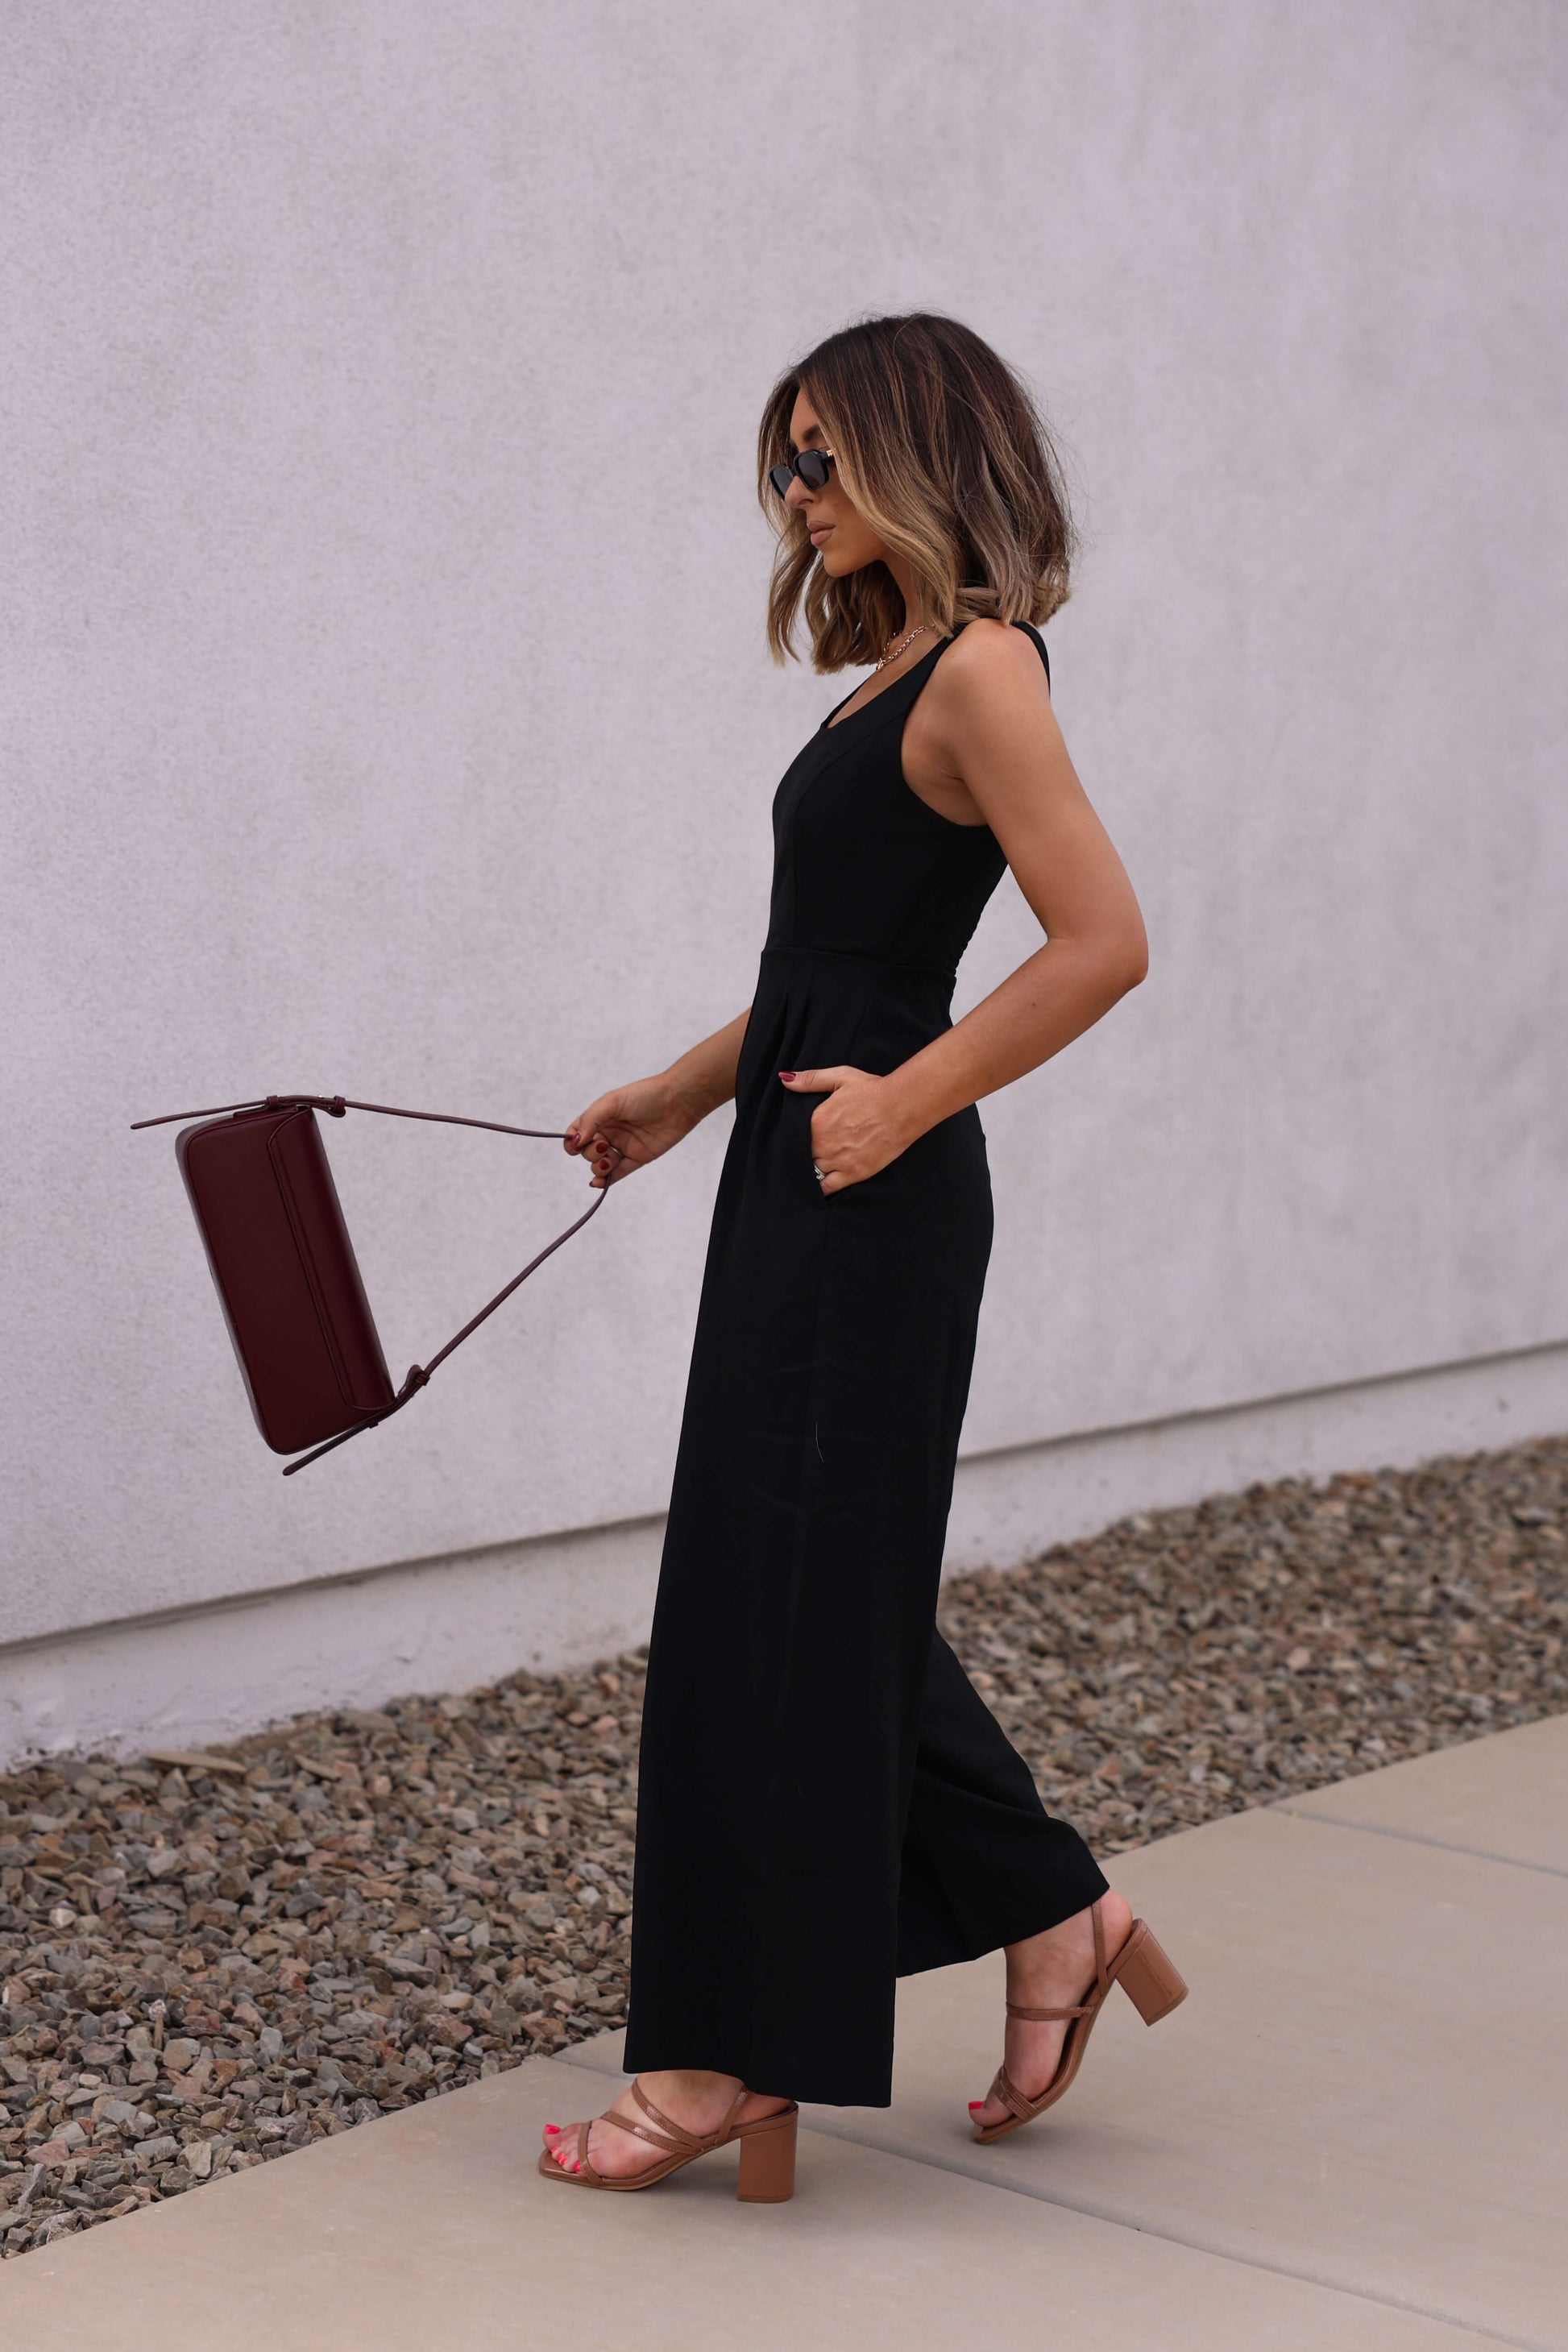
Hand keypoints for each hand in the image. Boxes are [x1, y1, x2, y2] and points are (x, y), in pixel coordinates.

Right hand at [564, 1076, 705, 1188]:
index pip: (577, 1133)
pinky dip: (607, 1180)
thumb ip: (591, 1120)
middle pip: (587, 1151)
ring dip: (598, 1167)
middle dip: (590, 1153)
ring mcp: (623, 1146)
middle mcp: (610, 1132)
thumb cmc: (645, 1095)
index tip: (577, 1144)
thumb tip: (575, 1141)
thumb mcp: (611, 1102)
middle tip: (604, 1145)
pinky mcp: (638, 1158)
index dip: (572, 1141)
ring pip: (601, 1165)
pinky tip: (598, 1183)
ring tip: (607, 1161)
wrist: (678, 1101)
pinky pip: (619, 1173)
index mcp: (600, 1117)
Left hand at [778, 1066, 915, 1194]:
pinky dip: (821, 1188)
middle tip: (816, 1148)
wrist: (903, 1107)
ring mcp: (838, 1161)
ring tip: (821, 1162)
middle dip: (807, 1152)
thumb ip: (811, 1080)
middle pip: (804, 1154)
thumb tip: (785, 1079)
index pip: (796, 1135)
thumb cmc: (874, 1090)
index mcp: (817, 1121)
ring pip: (814, 1170)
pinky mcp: (854, 1173)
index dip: (799, 1137)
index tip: (804, 1136)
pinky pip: (828, 1188)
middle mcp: (823, 1143)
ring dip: (814, 1168)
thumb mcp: (841, 1076)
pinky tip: (821, 1184)